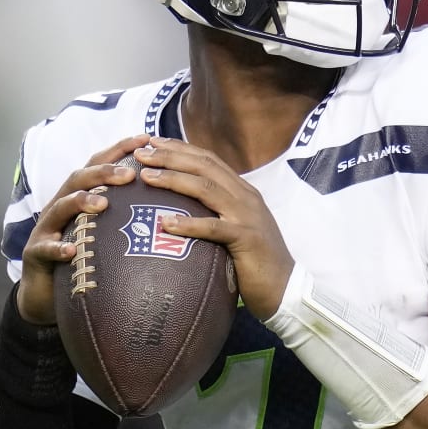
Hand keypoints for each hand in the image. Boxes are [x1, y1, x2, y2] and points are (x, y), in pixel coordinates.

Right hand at [17, 134, 150, 324]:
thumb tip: (175, 210)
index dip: (119, 149)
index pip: (98, 164)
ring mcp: (45, 228)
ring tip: (102, 204)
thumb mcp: (106, 234)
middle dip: (103, 172)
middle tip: (129, 174)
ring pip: (59, 207)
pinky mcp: (34, 253)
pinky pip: (44, 248)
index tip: (147, 138)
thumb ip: (129, 218)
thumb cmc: (83, 261)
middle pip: (78, 178)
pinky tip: (71, 250)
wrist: (44, 294)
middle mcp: (60, 206)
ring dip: (80, 201)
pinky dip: (57, 248)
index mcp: (79, 196)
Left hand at [132, 137, 293, 319]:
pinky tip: (166, 224)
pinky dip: (189, 224)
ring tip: (148, 178)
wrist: (285, 287)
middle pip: (205, 166)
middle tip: (142, 154)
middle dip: (171, 156)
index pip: (209, 160)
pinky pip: (214, 228)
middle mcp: (245, 197)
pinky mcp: (246, 239)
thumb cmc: (254, 260)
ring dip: (174, 179)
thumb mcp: (235, 227)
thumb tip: (181, 208)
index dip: (180, 148)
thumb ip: (216, 212)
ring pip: (207, 188)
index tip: (152, 142)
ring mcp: (247, 216)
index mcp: (242, 191)